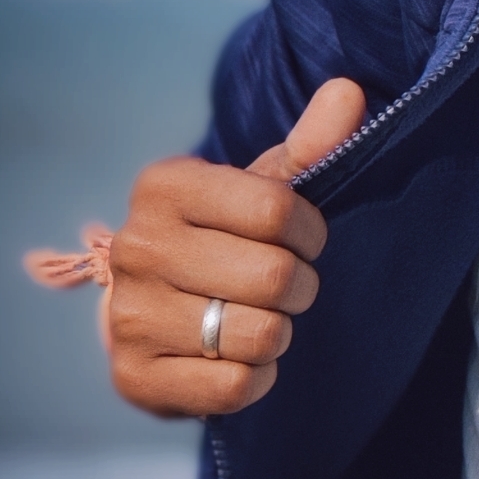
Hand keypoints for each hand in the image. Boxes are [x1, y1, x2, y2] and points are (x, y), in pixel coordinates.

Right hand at [104, 78, 365, 418]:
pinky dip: (256, 378)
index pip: (279, 210)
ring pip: (259, 334)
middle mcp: (136, 247)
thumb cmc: (225, 238)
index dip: (312, 233)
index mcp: (166, 187)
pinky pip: (235, 387)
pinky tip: (236, 358)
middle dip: (300, 288)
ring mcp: (127, 315)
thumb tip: (350, 90)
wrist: (158, 310)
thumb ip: (312, 145)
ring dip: (278, 333)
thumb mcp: (264, 187)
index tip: (304, 239)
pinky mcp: (134, 377)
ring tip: (258, 318)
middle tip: (284, 288)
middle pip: (275, 278)